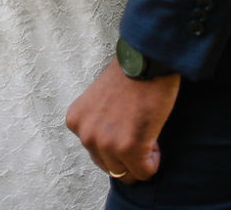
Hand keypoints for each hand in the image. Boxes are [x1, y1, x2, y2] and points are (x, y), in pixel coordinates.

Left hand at [66, 57, 179, 182]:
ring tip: (147, 132)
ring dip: (141, 158)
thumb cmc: (128, 74)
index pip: (97, 153)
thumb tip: (109, 151)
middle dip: (128, 155)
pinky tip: (155, 137)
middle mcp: (85, 135)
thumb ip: (98, 124)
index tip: (128, 123)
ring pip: (128, 173)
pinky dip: (153, 161)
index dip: (117, 142)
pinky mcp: (129, 147)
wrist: (145, 58)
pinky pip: (145, 171)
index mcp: (75, 121)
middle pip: (111, 166)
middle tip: (140, 129)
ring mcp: (106, 143)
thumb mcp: (98, 100)